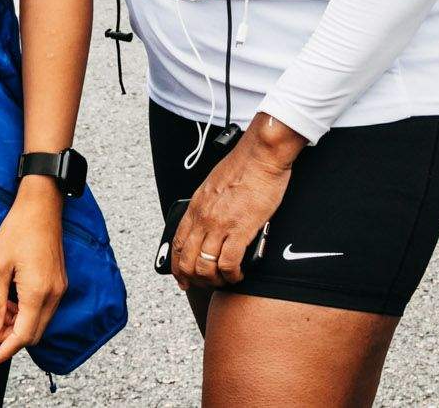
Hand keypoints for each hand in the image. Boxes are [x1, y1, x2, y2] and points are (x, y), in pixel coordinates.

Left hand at [0, 177, 68, 368]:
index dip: (3, 352)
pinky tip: (12, 297)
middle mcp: (54, 293)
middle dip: (8, 336)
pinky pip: (44, 309)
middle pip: (33, 334)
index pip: (22, 336)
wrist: (42, 204)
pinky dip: (26, 312)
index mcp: (38, 291)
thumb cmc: (19, 229)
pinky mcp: (59, 281)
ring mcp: (59, 287)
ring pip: (39, 322)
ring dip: (17, 323)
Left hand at [168, 116, 302, 290]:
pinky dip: (232, 275)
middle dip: (194, 279)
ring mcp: (220, 225)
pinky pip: (228, 264)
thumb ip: (208, 205)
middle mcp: (203, 218)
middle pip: (187, 261)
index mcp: (196, 206)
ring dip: (214, 280)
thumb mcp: (213, 184)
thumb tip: (209, 221)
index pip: (177, 244)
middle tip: (205, 285)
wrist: (261, 154)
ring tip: (225, 280)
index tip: (182, 277)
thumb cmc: (244, 165)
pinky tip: (238, 274)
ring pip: (205, 267)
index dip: (177, 266)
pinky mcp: (240, 229)